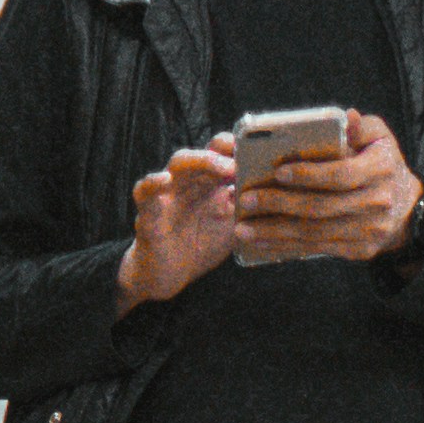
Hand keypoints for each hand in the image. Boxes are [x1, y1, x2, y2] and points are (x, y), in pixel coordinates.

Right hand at [118, 134, 243, 308]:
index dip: (237, 148)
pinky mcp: (148, 211)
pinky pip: (145, 192)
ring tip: (219, 165)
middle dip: (224, 152)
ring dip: (199, 160)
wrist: (171, 274)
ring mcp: (168, 193)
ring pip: (178, 164)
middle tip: (242, 159)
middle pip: (205, 153)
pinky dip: (152, 184)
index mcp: (210, 182)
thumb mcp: (232, 224)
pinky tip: (162, 180)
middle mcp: (190, 181)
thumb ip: (249, 206)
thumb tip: (279, 191)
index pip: (222, 154)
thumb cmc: (202, 243)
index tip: (257, 150)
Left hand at [230, 108, 423, 264]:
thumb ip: (359, 126)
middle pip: (322, 207)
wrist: (405, 204)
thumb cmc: (380, 161)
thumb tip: (347, 117)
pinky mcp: (360, 250)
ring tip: (243, 228)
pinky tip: (263, 241)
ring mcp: (370, 230)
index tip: (277, 172)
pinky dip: (287, 247)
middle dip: (279, 205)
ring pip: (315, 233)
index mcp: (381, 168)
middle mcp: (378, 202)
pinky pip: (318, 249)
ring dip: (275, 232)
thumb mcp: (377, 137)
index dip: (309, 175)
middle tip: (245, 200)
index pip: (342, 175)